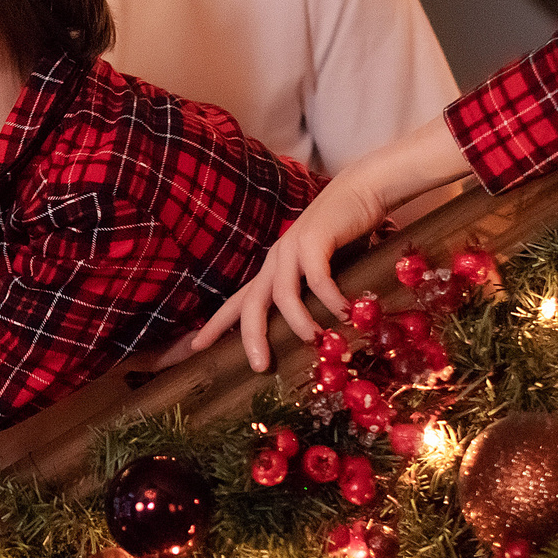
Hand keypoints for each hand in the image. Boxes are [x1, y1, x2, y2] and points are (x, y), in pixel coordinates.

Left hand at [190, 172, 389, 368]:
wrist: (362, 192)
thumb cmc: (344, 237)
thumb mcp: (323, 272)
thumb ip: (317, 299)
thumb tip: (323, 339)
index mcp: (272, 271)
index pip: (238, 302)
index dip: (216, 325)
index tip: (195, 347)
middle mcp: (275, 261)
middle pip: (250, 303)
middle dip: (251, 337)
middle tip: (259, 366)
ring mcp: (293, 248)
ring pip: (283, 294)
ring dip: (299, 322)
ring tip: (317, 340)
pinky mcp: (315, 239)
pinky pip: (318, 277)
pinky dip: (330, 298)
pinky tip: (345, 312)